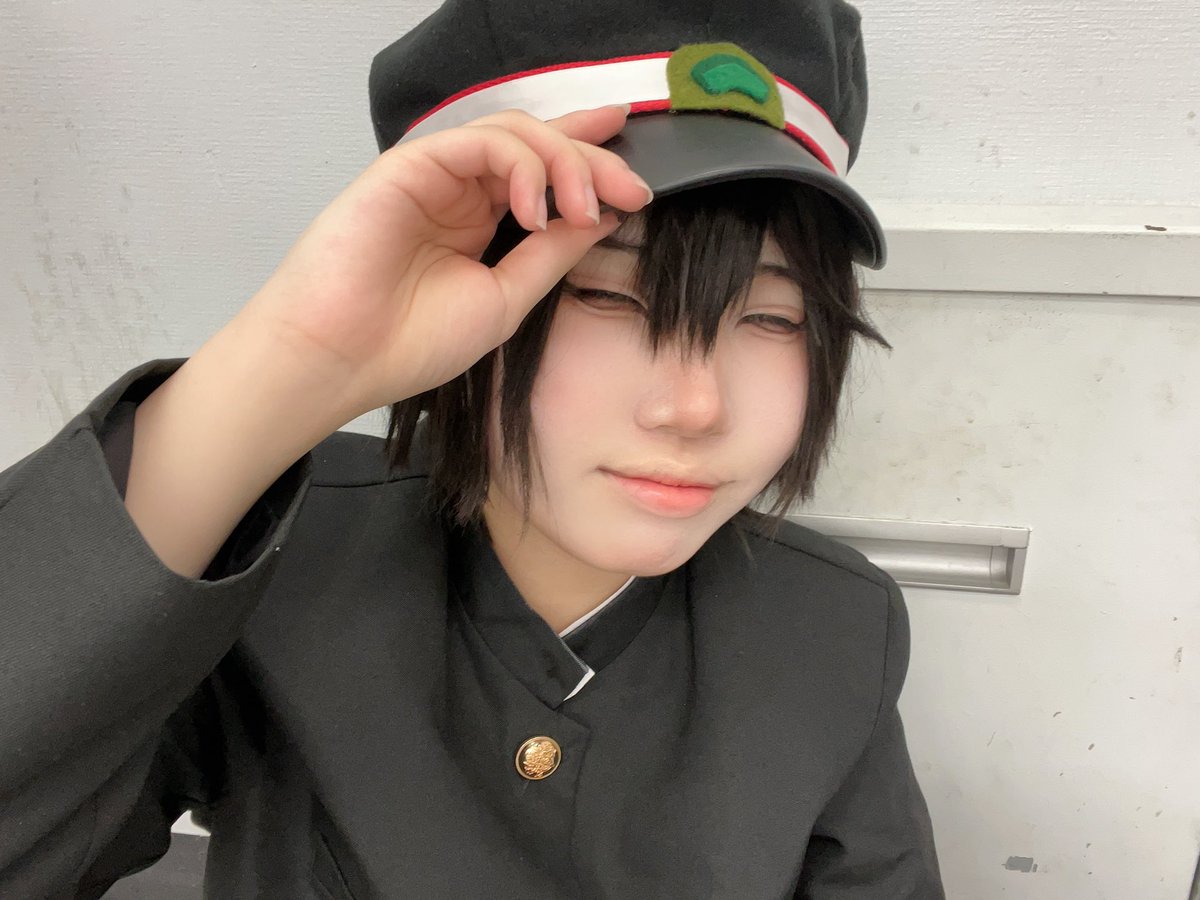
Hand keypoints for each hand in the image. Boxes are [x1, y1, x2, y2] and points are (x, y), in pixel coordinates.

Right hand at [237, 105, 652, 420]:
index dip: (591, 162)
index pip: (544, 175)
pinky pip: (477, 144)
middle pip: (539, 146)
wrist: (342, 360)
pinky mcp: (410, 165)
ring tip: (585, 208)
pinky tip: (536, 208)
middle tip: (631, 189)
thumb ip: (552, 254)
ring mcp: (436, 176)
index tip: (640, 180)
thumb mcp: (507, 299)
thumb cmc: (411, 341)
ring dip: (563, 163)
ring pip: (514, 134)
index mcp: (481, 222)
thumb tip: (604, 216)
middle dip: (593, 161)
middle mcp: (461, 192)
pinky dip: (519, 166)